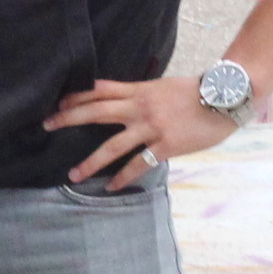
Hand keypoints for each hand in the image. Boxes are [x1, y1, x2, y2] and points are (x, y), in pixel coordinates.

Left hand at [44, 74, 234, 190]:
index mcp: (139, 90)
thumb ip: (141, 93)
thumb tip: (123, 101)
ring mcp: (152, 127)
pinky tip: (111, 187)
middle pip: (96, 111)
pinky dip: (123, 177)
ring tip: (73, 174)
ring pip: (113, 145)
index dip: (77, 96)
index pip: (100, 90)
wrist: (226, 97)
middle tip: (46, 125)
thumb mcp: (163, 86)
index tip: (57, 103)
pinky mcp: (166, 145)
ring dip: (91, 161)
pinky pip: (139, 164)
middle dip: (68, 118)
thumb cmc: (197, 92)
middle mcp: (140, 107)